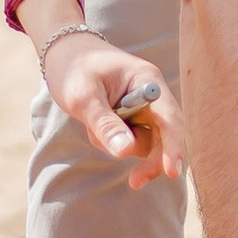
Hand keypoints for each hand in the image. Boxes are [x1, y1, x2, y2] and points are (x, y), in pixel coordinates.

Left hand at [40, 28, 186, 187]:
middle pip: (166, 135)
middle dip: (153, 160)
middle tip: (134, 182)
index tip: (172, 172)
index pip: (170, 117)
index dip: (174, 146)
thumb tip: (126, 152)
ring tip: (92, 130)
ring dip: (123, 146)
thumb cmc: (73, 68)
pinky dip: (114, 142)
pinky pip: (132, 141)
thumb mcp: (84, 97)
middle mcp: (152, 94)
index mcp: (147, 81)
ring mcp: (144, 107)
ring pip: (148, 142)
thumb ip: (105, 124)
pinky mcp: (134, 117)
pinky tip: (95, 129)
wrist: (64, 54)